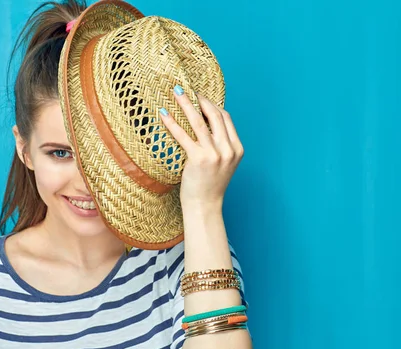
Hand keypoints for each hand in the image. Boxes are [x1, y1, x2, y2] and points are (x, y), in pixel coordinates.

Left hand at [159, 85, 243, 210]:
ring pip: (198, 122)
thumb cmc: (210, 185)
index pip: (225, 118)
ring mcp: (215, 154)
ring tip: (175, 93)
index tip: (199, 97)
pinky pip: (183, 136)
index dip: (212, 105)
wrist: (204, 206)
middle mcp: (228, 150)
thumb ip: (220, 145)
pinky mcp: (199, 159)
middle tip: (186, 90)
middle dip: (200, 100)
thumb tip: (204, 124)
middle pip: (214, 115)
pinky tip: (163, 114)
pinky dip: (172, 123)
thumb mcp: (222, 163)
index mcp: (237, 149)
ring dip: (185, 104)